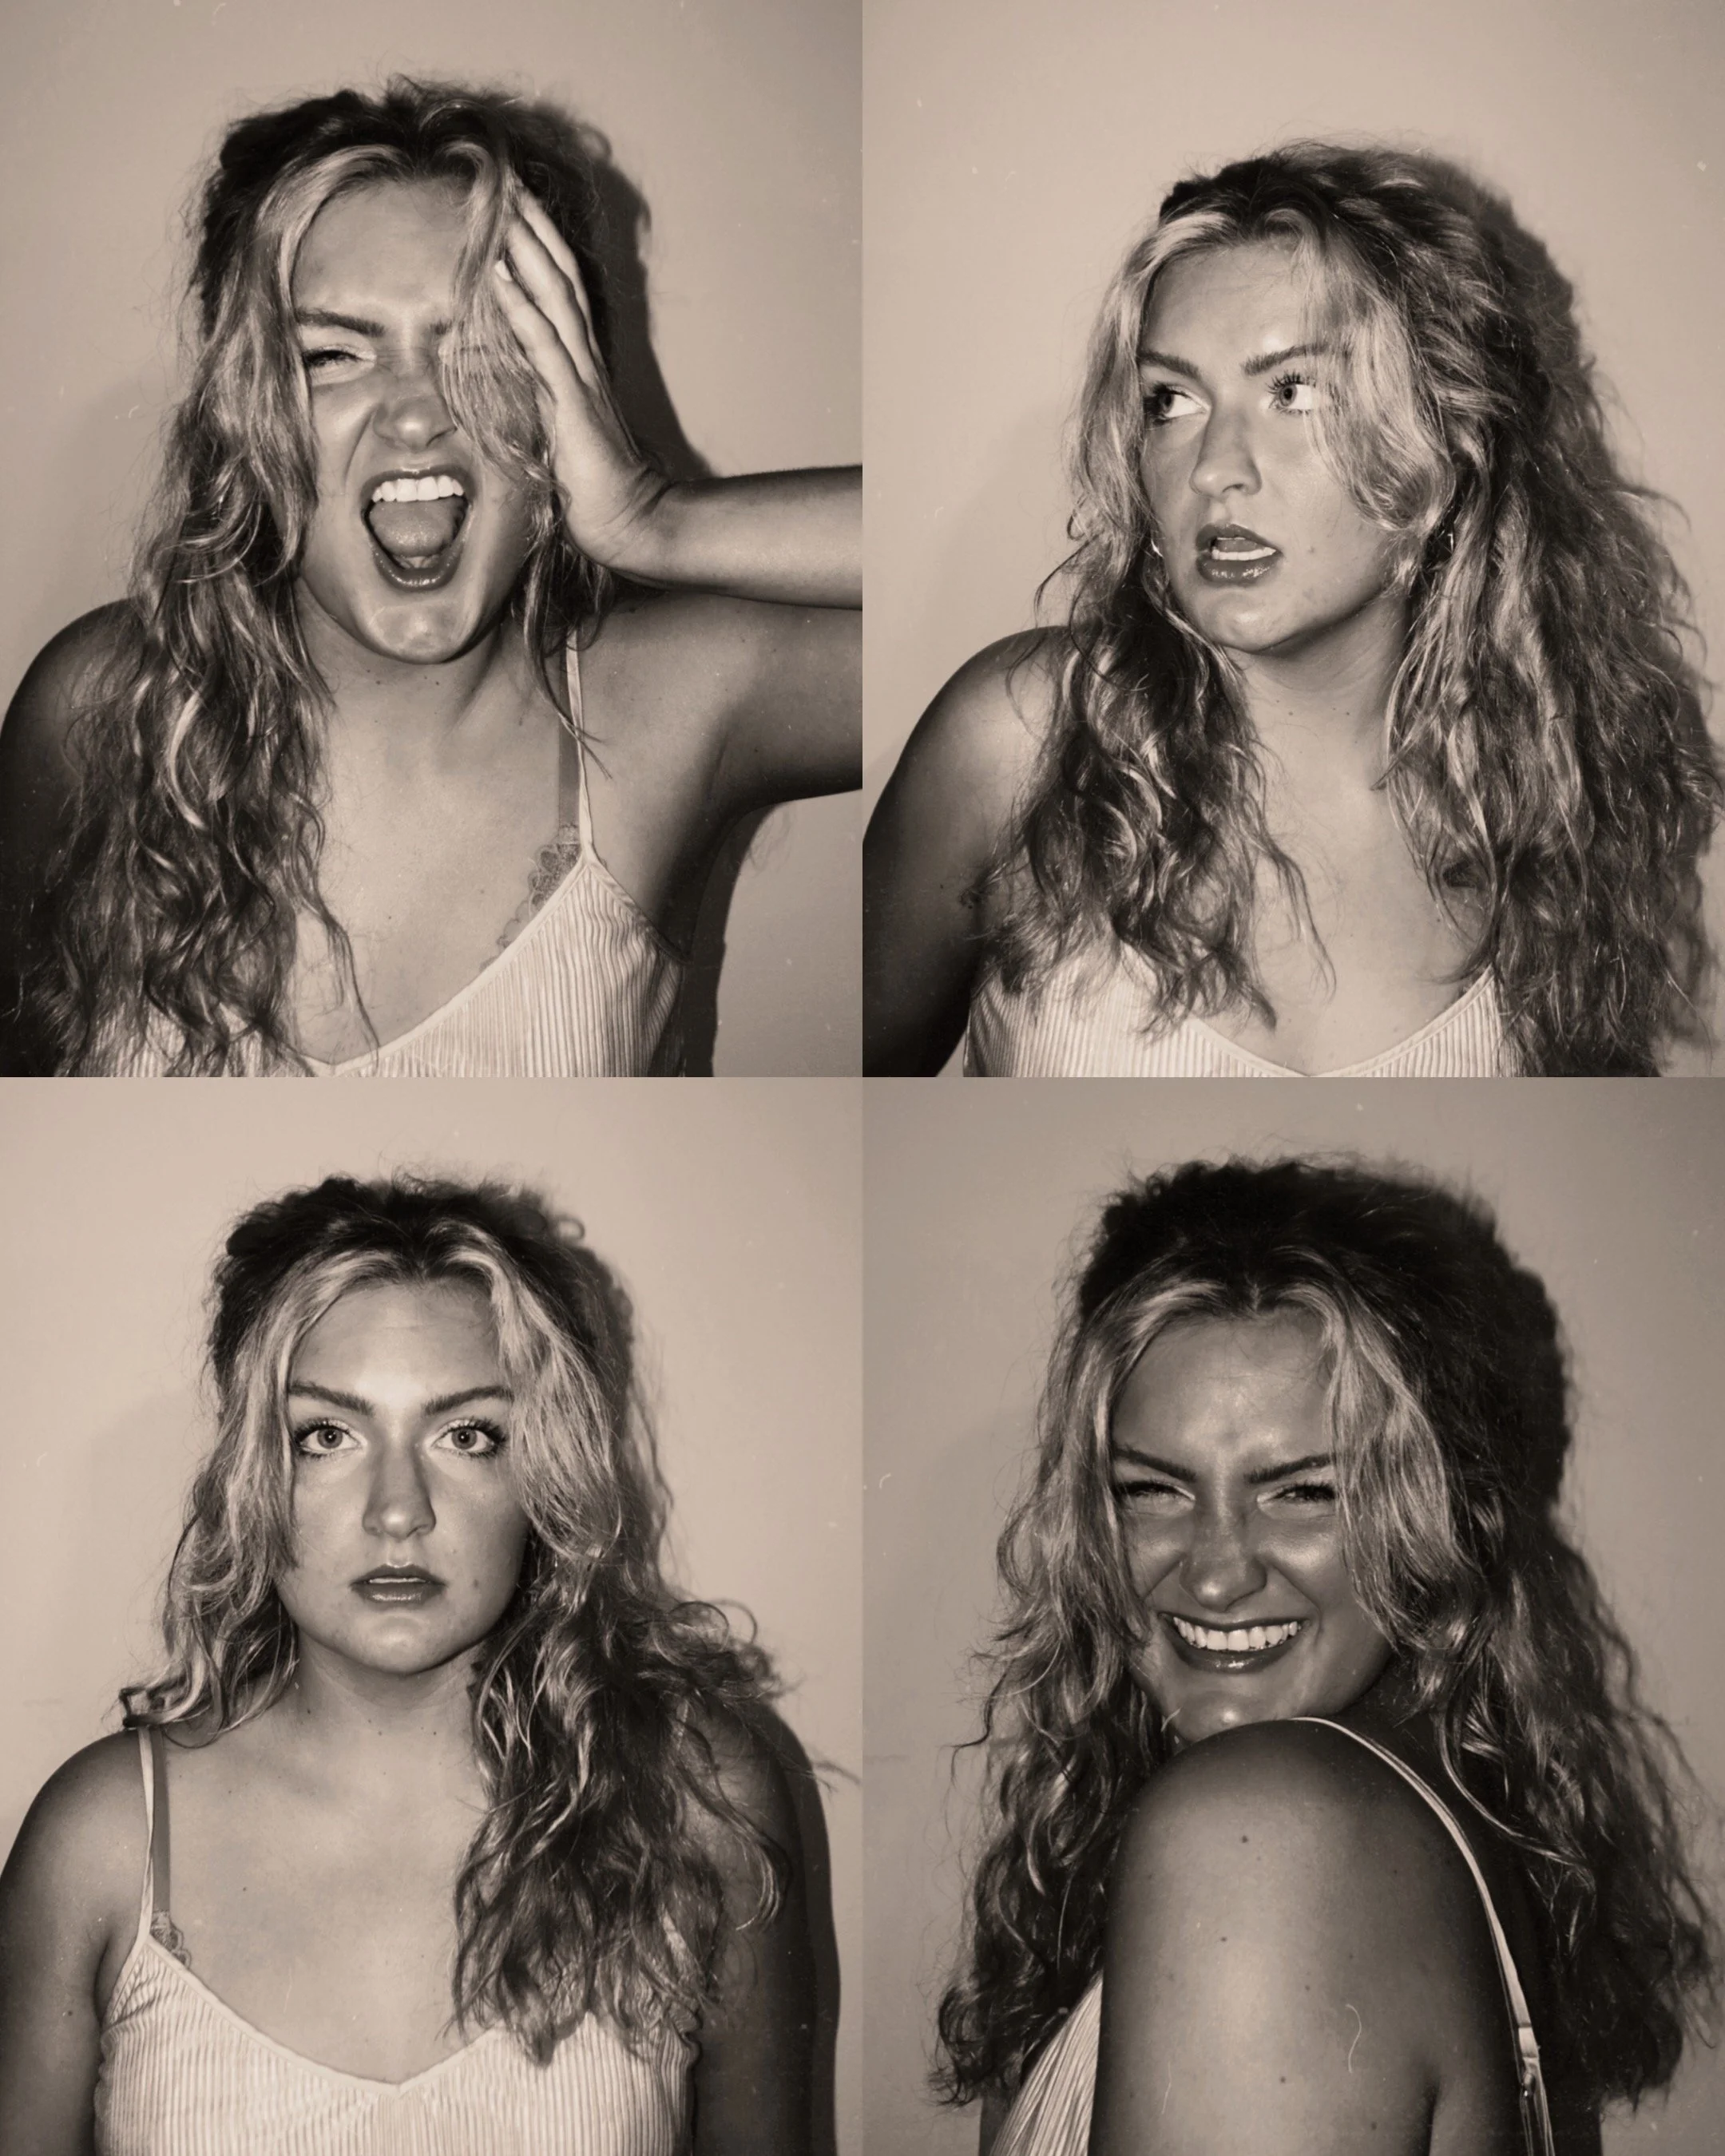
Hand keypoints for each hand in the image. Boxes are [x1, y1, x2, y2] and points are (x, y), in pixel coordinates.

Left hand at [492, 192, 667, 571]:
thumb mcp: (555, 426)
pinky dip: (520, 306)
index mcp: (579, 362)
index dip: (538, 243)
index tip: (512, 201)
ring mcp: (579, 376)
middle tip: (505, 178)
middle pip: (559, 275)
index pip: (559, 288)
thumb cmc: (592, 483)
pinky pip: (542, 344)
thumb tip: (499, 375)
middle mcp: (583, 358)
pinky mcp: (571, 402)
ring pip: (554, 295)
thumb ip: (535, 394)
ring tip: (500, 206)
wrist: (629, 520)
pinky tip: (497, 275)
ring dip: (525, 248)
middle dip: (533, 225)